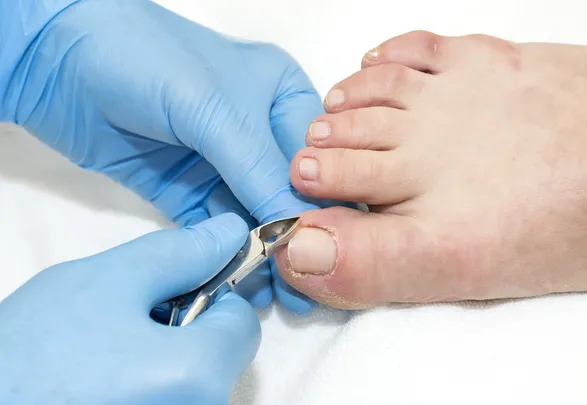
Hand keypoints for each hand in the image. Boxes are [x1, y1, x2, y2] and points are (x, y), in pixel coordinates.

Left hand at [0, 0, 323, 312]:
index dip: (325, 203)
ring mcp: (221, 164)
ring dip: (265, 255)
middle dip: (297, 236)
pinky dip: (227, 255)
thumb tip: (299, 231)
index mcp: (281, 95)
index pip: (318, 158)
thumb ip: (258, 170)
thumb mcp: (215, 109)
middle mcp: (257, 132)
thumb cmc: (147, 59)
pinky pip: (215, 228)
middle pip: (288, 194)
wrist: (59, 61)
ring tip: (282, 295)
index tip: (330, 248)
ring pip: (254, 216)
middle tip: (306, 283)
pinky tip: (243, 282)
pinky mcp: (187, 190)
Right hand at [0, 214, 259, 404]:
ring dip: (163, 356)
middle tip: (124, 322)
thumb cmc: (32, 349)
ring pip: (193, 379)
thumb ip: (181, 254)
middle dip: (185, 327)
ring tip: (106, 353)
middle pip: (219, 355)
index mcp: (197, 376)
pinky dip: (150, 383)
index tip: (167, 292)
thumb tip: (232, 232)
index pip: (243, 324)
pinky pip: (171, 398)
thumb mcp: (107, 280)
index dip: (210, 297)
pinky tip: (105, 380)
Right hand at [276, 31, 586, 306]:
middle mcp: (423, 136)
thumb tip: (300, 251)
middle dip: (321, 150)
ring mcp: (453, 92)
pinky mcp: (485, 59)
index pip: (334, 185)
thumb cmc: (565, 225)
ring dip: (346, 106)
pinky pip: (420, 48)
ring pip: (376, 92)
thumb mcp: (459, 270)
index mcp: (412, 187)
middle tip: (307, 161)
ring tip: (331, 117)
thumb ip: (373, 264)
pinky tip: (378, 65)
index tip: (298, 200)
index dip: (307, 194)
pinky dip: (390, 57)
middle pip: (351, 137)